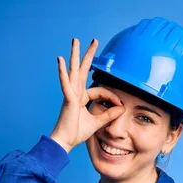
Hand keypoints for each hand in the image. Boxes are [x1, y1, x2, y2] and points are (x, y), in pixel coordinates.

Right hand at [50, 38, 124, 152]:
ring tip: (75, 41)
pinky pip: (65, 84)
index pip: (99, 90)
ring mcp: (70, 95)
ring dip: (75, 56)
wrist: (65, 141)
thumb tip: (122, 109)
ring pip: (73, 71)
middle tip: (93, 40)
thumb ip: (109, 115)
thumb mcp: (97, 123)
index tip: (120, 104)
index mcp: (81, 97)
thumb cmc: (76, 132)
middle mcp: (75, 93)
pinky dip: (62, 73)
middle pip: (82, 70)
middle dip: (88, 55)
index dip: (111, 96)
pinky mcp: (67, 100)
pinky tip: (60, 61)